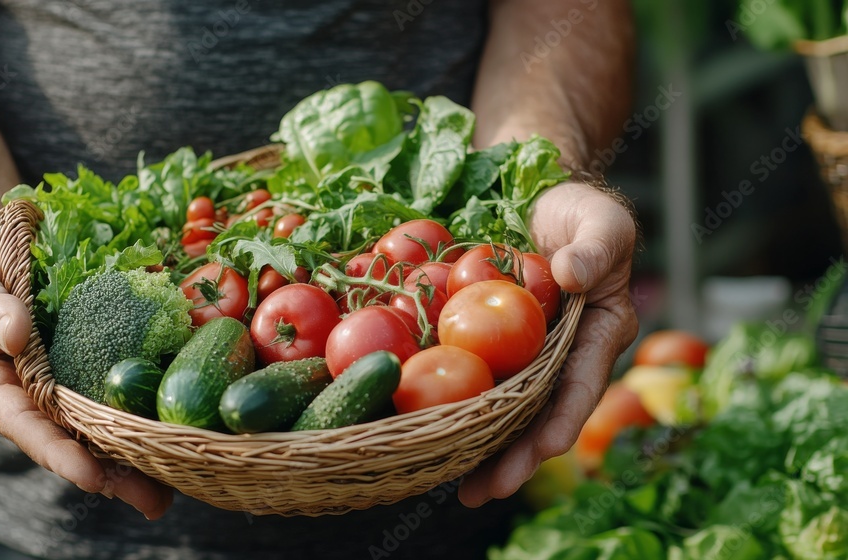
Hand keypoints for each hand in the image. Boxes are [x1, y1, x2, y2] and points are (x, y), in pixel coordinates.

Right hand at [0, 233, 173, 518]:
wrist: (5, 249)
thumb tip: (16, 335)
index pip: (25, 426)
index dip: (57, 453)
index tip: (90, 476)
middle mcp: (33, 396)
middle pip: (72, 440)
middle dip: (112, 472)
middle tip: (152, 499)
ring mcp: (68, 384)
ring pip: (103, 426)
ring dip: (140, 454)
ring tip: (176, 482)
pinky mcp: (98, 366)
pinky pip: (124, 390)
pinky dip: (151, 409)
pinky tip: (183, 430)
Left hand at [458, 181, 637, 506]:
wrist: (536, 196)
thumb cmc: (579, 211)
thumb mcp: (601, 221)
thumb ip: (597, 247)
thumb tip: (572, 276)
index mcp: (598, 335)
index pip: (581, 386)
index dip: (562, 421)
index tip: (541, 451)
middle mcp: (560, 355)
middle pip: (537, 415)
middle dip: (513, 457)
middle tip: (482, 492)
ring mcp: (522, 353)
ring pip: (501, 409)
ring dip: (478, 448)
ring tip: (454, 488)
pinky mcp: (487, 343)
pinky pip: (468, 376)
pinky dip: (450, 405)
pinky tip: (421, 431)